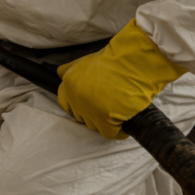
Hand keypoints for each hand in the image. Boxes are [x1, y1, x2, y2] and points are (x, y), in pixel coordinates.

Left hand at [57, 19, 186, 139]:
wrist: (134, 62)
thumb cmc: (115, 60)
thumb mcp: (85, 60)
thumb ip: (71, 69)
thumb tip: (60, 74)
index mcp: (69, 82)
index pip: (65, 103)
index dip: (79, 106)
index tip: (89, 107)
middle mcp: (75, 96)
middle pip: (80, 116)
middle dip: (92, 114)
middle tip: (106, 110)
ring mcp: (89, 108)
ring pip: (94, 125)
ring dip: (105, 123)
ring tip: (117, 114)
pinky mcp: (105, 118)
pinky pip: (109, 134)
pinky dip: (118, 132)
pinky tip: (124, 127)